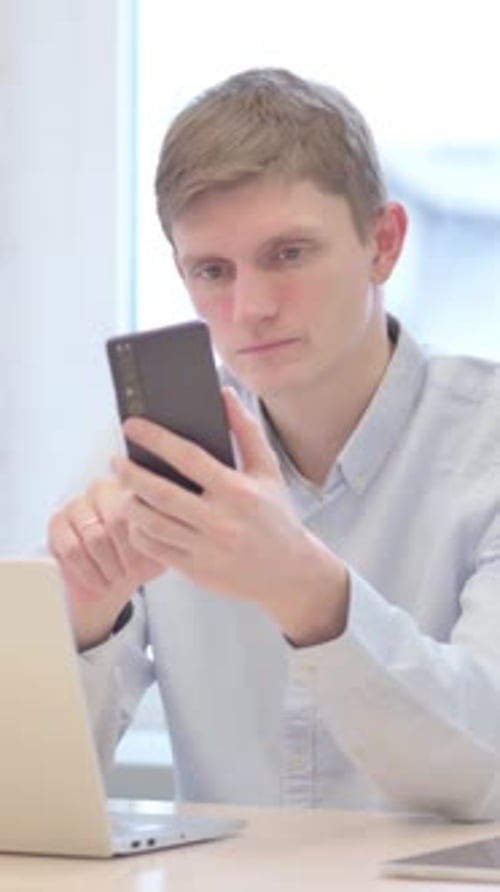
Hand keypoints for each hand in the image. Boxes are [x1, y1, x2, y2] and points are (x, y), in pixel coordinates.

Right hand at [48, 477, 164, 648]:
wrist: (112, 583)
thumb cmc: (140, 559)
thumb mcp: (162, 547)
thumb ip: (169, 532)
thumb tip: (174, 531)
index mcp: (131, 485)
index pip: (139, 508)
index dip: (144, 540)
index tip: (147, 561)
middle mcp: (101, 488)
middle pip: (115, 522)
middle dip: (125, 555)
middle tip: (131, 574)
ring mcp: (76, 503)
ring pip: (93, 537)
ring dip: (107, 565)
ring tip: (117, 578)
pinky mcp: (57, 523)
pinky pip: (72, 548)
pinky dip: (88, 571)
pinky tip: (99, 581)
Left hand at [114, 388, 348, 644]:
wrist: (289, 572)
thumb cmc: (276, 517)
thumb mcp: (268, 471)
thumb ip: (246, 431)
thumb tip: (224, 395)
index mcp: (237, 490)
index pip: (188, 457)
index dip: (156, 439)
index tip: (133, 427)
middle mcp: (220, 520)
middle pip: (160, 493)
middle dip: (131, 474)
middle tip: (117, 461)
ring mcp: (206, 548)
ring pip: (152, 523)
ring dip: (131, 504)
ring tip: (125, 490)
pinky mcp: (197, 570)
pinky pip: (156, 550)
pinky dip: (140, 533)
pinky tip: (138, 520)